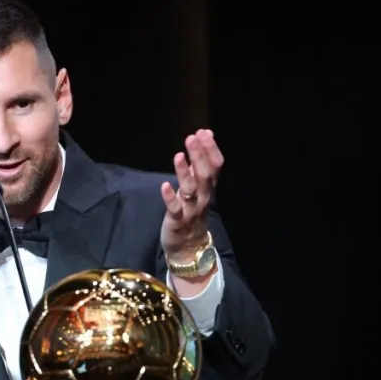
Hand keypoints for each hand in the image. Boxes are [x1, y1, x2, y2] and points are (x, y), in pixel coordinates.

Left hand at [160, 129, 222, 260]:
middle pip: (205, 175)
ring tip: (178, 156)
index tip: (204, 132)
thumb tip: (205, 135)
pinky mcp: (177, 220)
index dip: (211, 149)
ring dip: (185, 172)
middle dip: (200, 156)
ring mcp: (191, 209)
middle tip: (192, 138)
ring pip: (191, 190)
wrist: (188, 246)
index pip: (216, 166)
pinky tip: (164, 185)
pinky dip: (170, 197)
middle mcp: (203, 197)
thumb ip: (201, 163)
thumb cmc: (190, 211)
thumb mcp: (198, 187)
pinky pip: (175, 208)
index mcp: (208, 188)